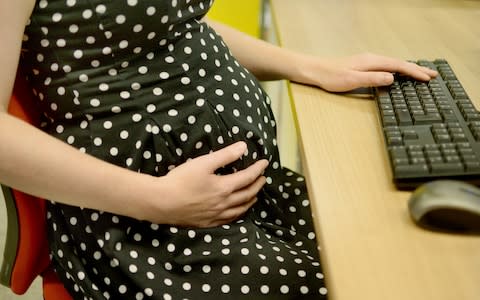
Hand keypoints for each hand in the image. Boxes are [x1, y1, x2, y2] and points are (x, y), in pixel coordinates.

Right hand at [155, 141, 267, 227]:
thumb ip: (225, 155)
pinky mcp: (208, 223)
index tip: (265, 162)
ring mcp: (217, 215)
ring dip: (251, 200)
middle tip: (263, 178)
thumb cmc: (181, 180)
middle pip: (247, 194)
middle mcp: (225, 203)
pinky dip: (239, 213)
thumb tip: (243, 147)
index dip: (258, 169)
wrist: (162, 203)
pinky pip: (230, 219)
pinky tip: (238, 211)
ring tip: (255, 195)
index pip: (248, 177)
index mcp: (225, 187)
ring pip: (241, 209)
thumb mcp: (203, 163)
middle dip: (257, 185)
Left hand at [298, 52, 437, 91]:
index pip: (399, 66)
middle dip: (417, 69)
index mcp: (372, 61)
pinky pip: (386, 66)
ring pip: (393, 64)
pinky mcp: (362, 66)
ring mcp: (367, 62)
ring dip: (408, 70)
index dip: (415, 72)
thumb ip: (373, 79)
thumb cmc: (330, 77)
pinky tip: (399, 75)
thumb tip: (392, 78)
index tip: (428, 78)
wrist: (314, 71)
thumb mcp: (352, 80)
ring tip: (421, 74)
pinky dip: (398, 70)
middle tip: (433, 75)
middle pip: (399, 63)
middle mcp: (371, 59)